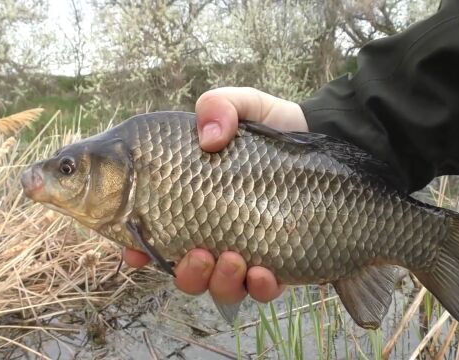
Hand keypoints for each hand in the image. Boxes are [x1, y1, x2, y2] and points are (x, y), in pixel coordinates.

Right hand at [124, 87, 306, 303]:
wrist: (323, 138)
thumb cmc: (273, 125)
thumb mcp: (245, 104)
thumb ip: (220, 106)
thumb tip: (209, 138)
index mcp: (194, 199)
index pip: (154, 233)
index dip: (138, 249)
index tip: (134, 253)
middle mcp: (214, 231)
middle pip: (185, 272)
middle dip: (187, 274)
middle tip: (199, 253)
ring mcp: (246, 250)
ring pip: (219, 287)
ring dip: (220, 283)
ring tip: (235, 260)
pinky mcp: (279, 262)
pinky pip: (262, 291)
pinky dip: (260, 288)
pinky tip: (265, 273)